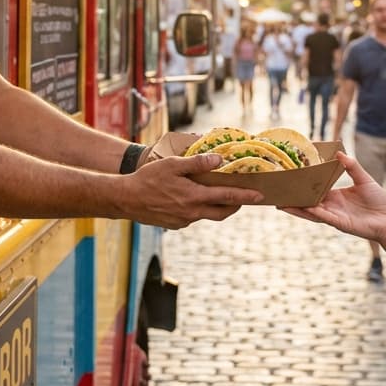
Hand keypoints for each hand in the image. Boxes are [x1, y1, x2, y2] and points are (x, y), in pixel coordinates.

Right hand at [124, 153, 263, 228]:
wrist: (126, 199)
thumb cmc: (148, 178)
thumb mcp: (172, 164)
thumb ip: (197, 163)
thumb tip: (219, 160)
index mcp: (194, 197)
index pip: (227, 198)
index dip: (245, 196)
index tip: (260, 196)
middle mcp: (192, 212)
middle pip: (222, 212)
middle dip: (236, 205)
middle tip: (243, 196)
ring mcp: (183, 221)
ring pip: (208, 215)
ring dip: (217, 206)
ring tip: (218, 194)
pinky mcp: (175, 224)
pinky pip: (194, 217)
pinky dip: (199, 208)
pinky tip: (192, 198)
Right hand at [281, 152, 385, 244]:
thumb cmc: (378, 200)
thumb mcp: (364, 179)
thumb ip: (352, 166)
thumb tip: (340, 152)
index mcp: (335, 195)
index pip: (315, 188)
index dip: (303, 184)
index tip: (290, 176)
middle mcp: (331, 205)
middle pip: (308, 201)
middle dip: (293, 198)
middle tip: (278, 193)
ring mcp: (334, 215)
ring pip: (311, 211)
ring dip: (297, 209)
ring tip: (281, 205)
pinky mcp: (340, 223)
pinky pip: (324, 217)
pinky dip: (314, 213)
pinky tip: (304, 208)